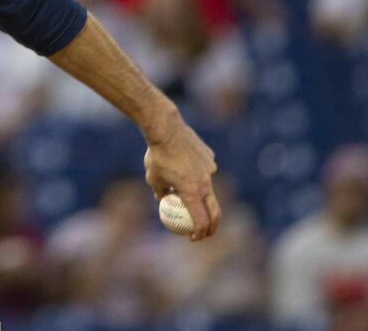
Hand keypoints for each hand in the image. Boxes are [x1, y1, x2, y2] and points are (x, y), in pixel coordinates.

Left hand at [143, 115, 220, 240]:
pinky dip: (197, 174)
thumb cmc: (157, 156)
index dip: (199, 233)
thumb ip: (160, 193)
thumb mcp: (153, 179)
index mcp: (191, 192)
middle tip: (204, 232)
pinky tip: (184, 163)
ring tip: (182, 182)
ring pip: (209, 188)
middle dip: (212, 226)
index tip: (193, 238)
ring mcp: (210, 170)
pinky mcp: (210, 159)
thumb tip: (163, 201)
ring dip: (200, 194)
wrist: (167, 129)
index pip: (201, 220)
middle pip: (215, 211)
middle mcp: (205, 182)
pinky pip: (205, 171)